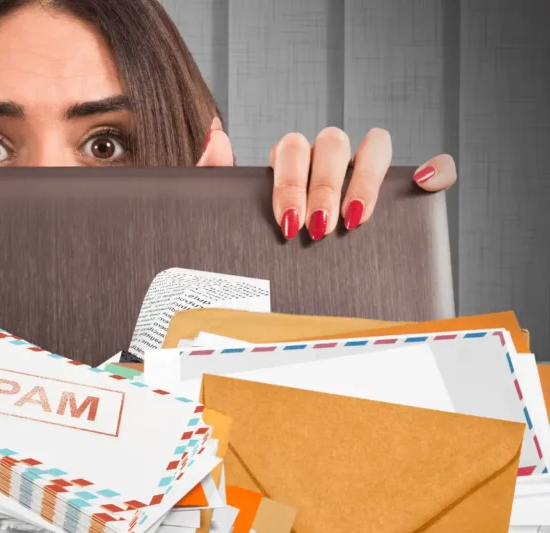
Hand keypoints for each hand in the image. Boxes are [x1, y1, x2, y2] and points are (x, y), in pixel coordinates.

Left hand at [198, 122, 457, 240]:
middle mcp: (326, 160)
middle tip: (317, 229)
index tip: (288, 223)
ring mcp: (363, 171)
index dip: (291, 182)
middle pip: (331, 143)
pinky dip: (433, 168)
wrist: (267, 282)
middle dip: (324, 187)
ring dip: (366, 178)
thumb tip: (217, 133)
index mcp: (287, 162)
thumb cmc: (253, 243)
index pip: (291, 147)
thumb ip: (214, 174)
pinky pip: (426, 166)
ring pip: (375, 143)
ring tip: (355, 219)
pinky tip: (423, 182)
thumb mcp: (226, 212)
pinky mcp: (401, 190)